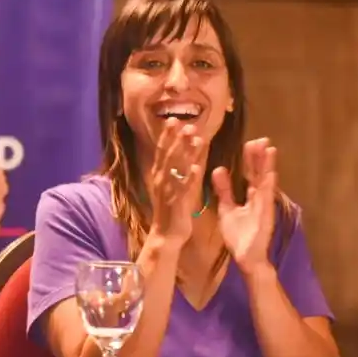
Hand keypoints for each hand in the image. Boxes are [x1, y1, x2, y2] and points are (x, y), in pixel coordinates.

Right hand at [146, 119, 205, 244]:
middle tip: (185, 123)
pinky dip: (190, 177)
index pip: (163, 151)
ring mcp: (169, 191)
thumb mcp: (173, 187)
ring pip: (177, 167)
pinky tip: (197, 167)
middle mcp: (162, 180)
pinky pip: (185, 188)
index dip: (168, 136)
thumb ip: (178, 170)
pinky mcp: (178, 203)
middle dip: (177, 138)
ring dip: (185, 151)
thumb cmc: (172, 211)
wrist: (166, 236)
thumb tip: (184, 152)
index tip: (173, 120)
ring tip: (194, 137)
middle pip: (169, 155)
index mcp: (160, 175)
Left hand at [214, 138, 276, 273]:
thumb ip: (223, 190)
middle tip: (262, 138)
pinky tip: (270, 173)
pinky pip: (266, 198)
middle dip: (261, 156)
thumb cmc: (238, 235)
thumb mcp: (227, 208)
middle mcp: (259, 198)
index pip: (250, 173)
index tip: (251, 143)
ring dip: (267, 166)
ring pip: (265, 182)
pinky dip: (268, 185)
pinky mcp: (265, 215)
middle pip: (259, 173)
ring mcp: (263, 206)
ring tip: (269, 148)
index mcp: (250, 196)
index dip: (251, 158)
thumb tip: (218, 169)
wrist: (245, 258)